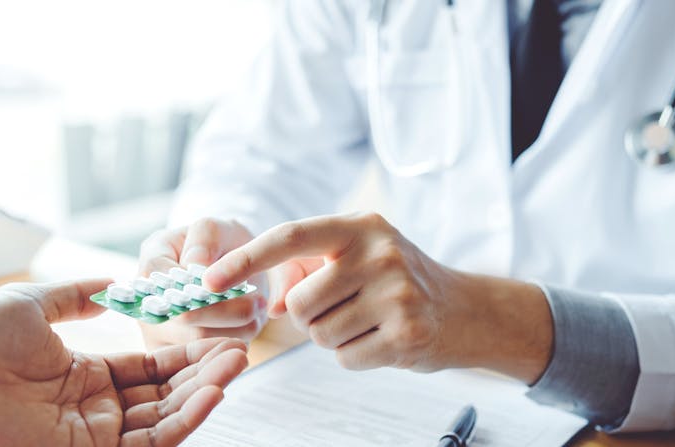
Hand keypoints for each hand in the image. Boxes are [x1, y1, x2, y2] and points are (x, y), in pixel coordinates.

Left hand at [0, 279, 247, 445]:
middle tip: (240, 349)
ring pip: (166, 415)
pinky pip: (154, 439)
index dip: (183, 351)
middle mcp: (96, 409)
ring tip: (237, 363)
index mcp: (82, 376)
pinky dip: (187, 418)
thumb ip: (73, 295)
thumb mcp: (27, 305)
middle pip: (165, 391)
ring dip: (204, 390)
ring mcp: (98, 435)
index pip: (148, 366)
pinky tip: (213, 392)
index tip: (215, 334)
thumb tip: (112, 282)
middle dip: (203, 370)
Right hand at [138, 219, 267, 348]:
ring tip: (256, 309)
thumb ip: (204, 239)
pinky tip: (248, 325)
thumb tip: (194, 266)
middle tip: (257, 302)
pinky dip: (235, 342)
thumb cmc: (220, 244)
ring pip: (200, 341)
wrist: (231, 268)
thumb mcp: (215, 227)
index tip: (229, 281)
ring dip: (236, 327)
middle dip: (225, 310)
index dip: (197, 284)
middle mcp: (147, 302)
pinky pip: (209, 356)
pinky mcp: (179, 355)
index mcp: (151, 264)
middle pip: (184, 317)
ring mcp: (160, 333)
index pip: (163, 278)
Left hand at [202, 212, 552, 381]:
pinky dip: (355, 356)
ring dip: (333, 337)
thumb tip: (267, 303)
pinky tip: (382, 338)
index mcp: (361, 226)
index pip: (291, 237)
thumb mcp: (358, 257)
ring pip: (319, 335)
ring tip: (367, 321)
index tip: (208, 280)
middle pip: (300, 304)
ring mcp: (397, 294)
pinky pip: (345, 359)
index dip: (245, 259)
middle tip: (342, 309)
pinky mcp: (407, 334)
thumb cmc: (398, 280)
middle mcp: (380, 253)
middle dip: (308, 316)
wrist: (466, 310)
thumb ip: (308, 270)